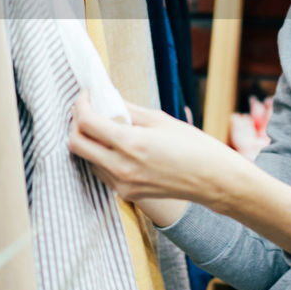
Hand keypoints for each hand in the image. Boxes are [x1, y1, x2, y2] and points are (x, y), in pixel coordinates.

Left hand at [68, 90, 242, 227]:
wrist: (214, 181)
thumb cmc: (194, 147)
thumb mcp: (160, 120)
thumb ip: (128, 110)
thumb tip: (105, 99)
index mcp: (131, 144)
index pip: (86, 123)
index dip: (80, 104)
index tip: (87, 95)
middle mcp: (121, 168)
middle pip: (76, 144)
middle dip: (76, 123)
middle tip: (88, 108)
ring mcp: (122, 185)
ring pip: (86, 159)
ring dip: (88, 141)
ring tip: (104, 126)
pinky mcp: (126, 194)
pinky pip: (101, 172)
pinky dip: (100, 156)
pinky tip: (116, 145)